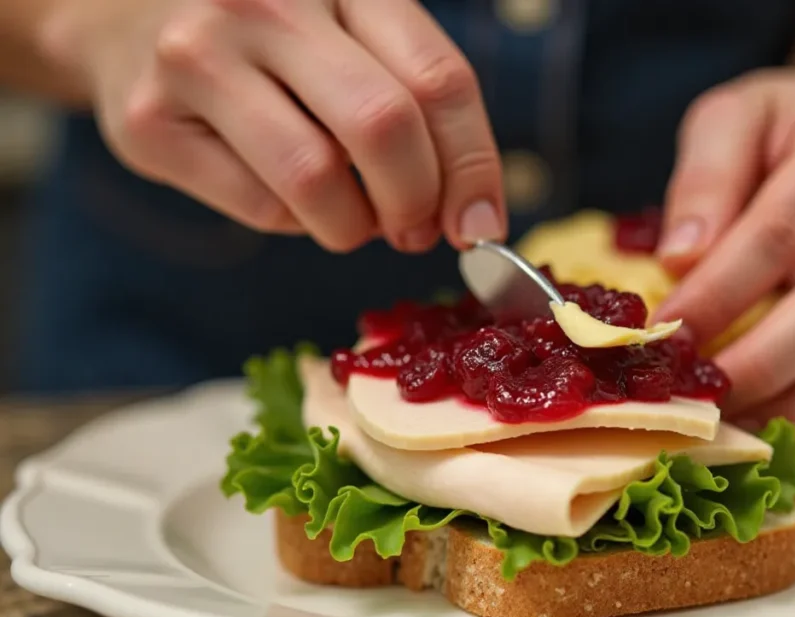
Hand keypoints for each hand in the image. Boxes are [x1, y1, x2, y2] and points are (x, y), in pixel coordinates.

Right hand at [42, 0, 505, 251]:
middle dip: (416, 203)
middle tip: (415, 229)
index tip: (482, 226)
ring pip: (318, 180)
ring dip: (354, 227)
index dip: (475, 168)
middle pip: (384, 128)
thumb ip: (415, 100)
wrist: (125, 18)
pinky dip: (296, 225)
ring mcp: (199, 57)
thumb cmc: (268, 39)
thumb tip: (474, 216)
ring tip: (353, 218)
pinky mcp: (150, 122)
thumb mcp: (349, 34)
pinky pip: (261, 208)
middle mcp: (267, 3)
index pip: (439, 80)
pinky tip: (291, 199)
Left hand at [654, 70, 794, 437]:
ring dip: (791, 400)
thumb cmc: (776, 131)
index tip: (665, 332)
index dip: (719, 292)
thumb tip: (682, 261)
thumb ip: (704, 180)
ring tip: (722, 418)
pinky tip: (760, 415)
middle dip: (757, 360)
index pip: (782, 231)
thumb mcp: (726, 120)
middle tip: (691, 392)